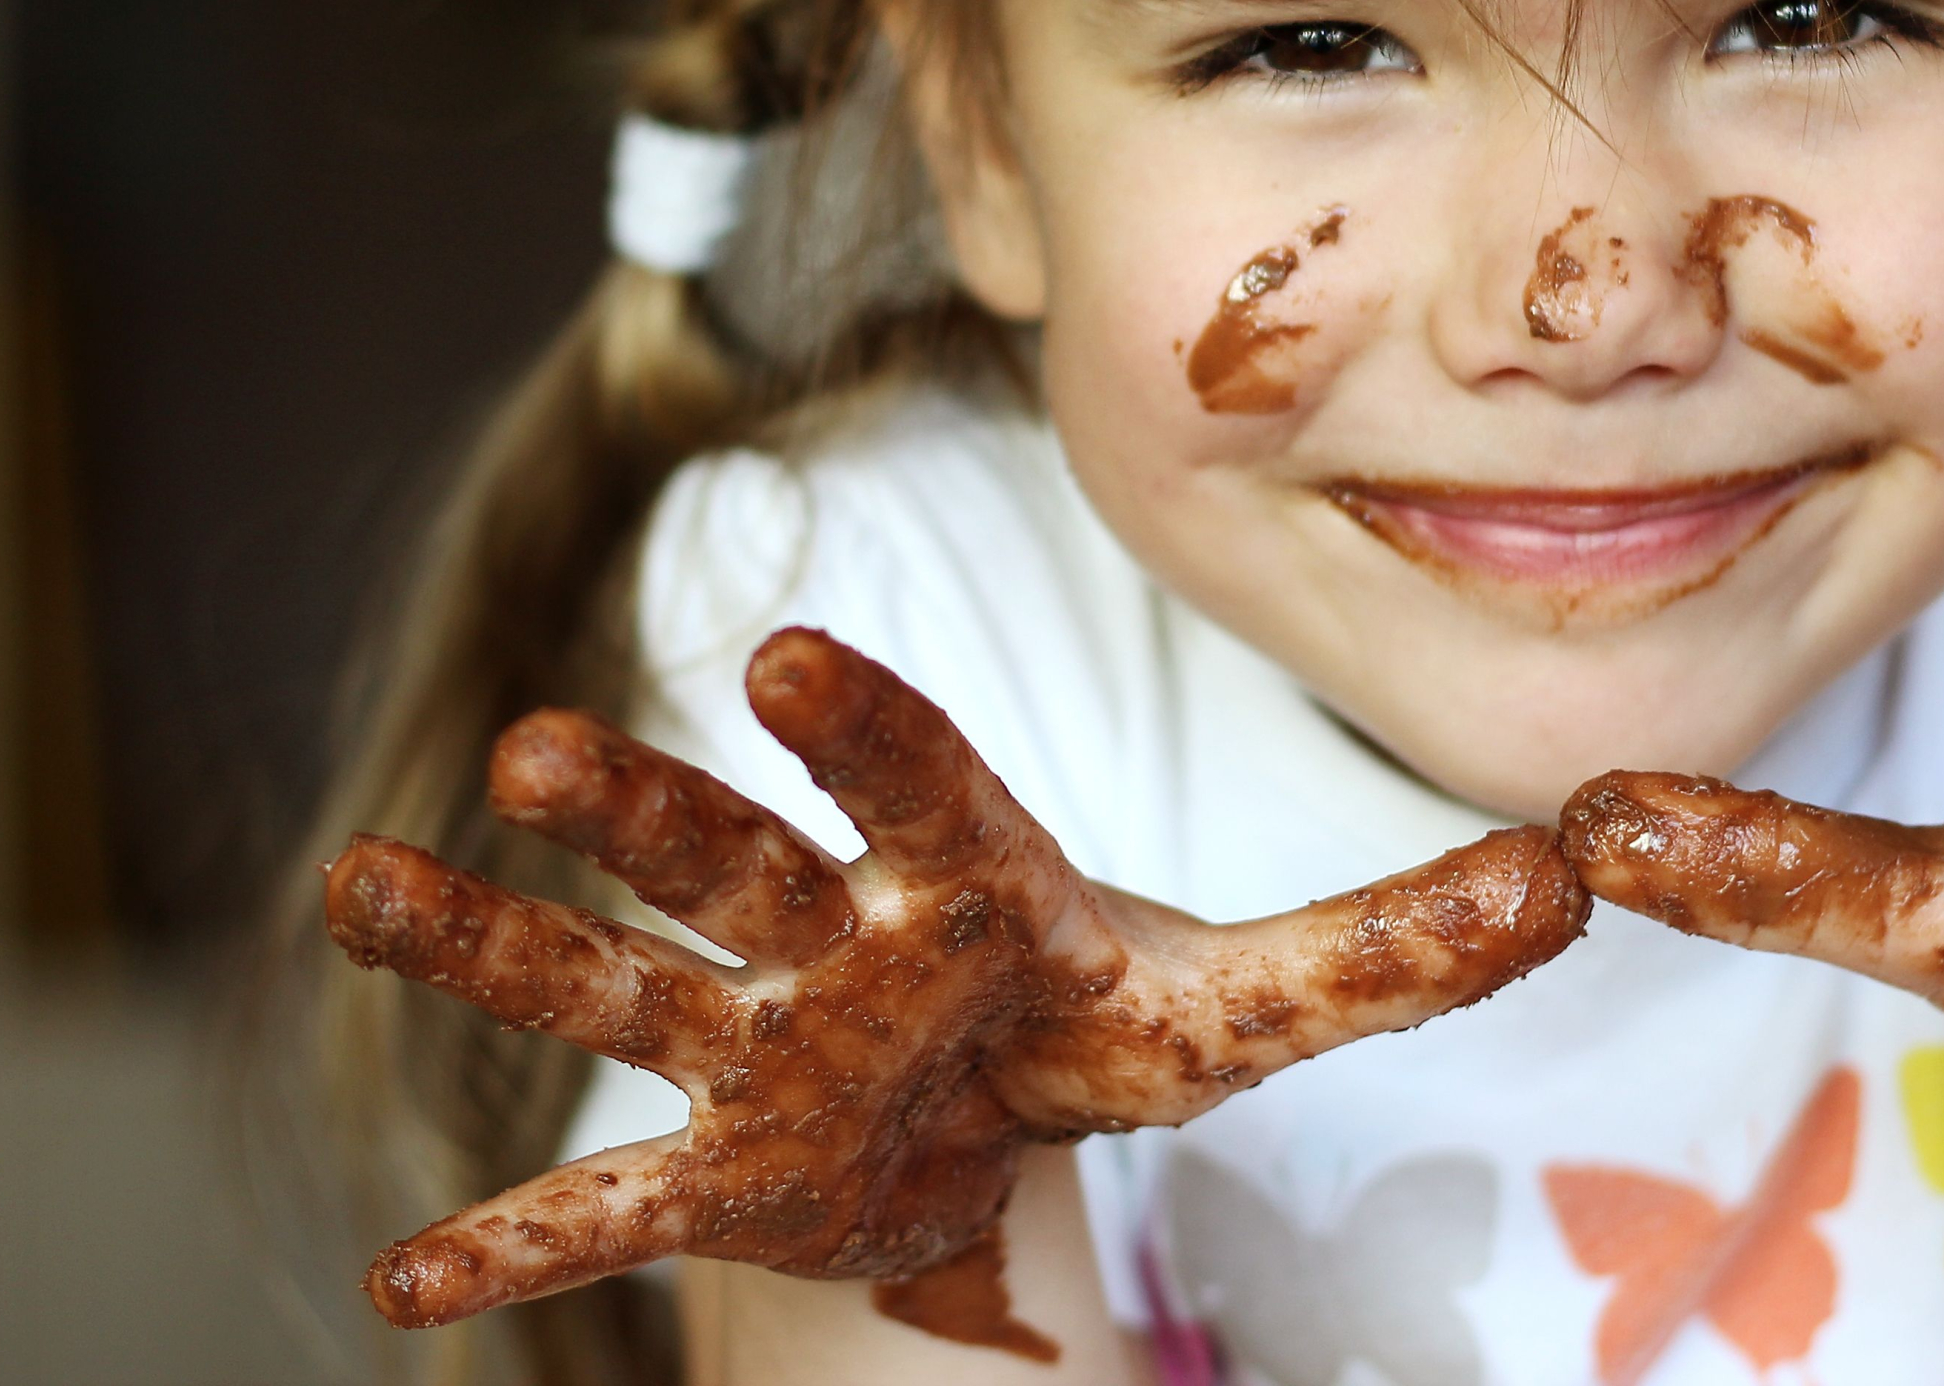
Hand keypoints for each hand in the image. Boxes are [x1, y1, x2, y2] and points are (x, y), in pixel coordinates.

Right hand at [325, 628, 1584, 1352]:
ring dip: (497, 946)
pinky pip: (598, 1214)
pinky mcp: (716, 1171)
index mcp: (961, 882)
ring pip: (616, 990)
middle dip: (646, 813)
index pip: (914, 784)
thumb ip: (1398, 938)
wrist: (993, 1107)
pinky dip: (509, 1256)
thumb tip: (1581, 875)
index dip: (861, 726)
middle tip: (537, 742)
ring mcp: (754, 1054)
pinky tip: (399, 1291)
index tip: (792, 651)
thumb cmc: (1103, 1014)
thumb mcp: (1253, 992)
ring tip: (362, 884)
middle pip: (730, 866)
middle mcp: (832, 944)